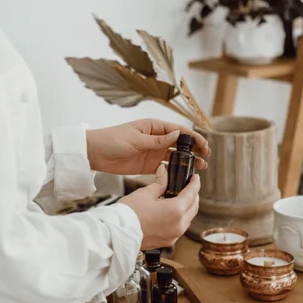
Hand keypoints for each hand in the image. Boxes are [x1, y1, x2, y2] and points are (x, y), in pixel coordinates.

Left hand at [85, 118, 210, 175]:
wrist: (95, 154)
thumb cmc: (112, 140)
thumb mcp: (135, 140)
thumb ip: (157, 140)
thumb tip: (178, 135)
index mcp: (154, 127)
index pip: (178, 130)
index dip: (193, 137)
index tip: (204, 144)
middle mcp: (156, 138)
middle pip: (180, 143)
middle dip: (194, 149)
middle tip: (207, 156)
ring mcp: (153, 152)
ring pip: (175, 156)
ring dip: (188, 161)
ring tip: (201, 167)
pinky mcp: (148, 165)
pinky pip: (165, 168)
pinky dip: (175, 171)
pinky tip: (184, 175)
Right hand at [118, 164, 200, 248]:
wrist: (116, 234)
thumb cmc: (129, 214)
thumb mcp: (146, 193)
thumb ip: (160, 183)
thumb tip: (164, 172)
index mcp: (176, 210)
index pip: (192, 194)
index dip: (195, 184)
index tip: (195, 178)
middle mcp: (179, 225)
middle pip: (194, 207)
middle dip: (193, 196)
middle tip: (188, 186)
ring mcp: (174, 235)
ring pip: (188, 219)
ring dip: (187, 208)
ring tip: (180, 198)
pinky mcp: (168, 241)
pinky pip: (180, 228)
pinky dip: (180, 218)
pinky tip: (172, 212)